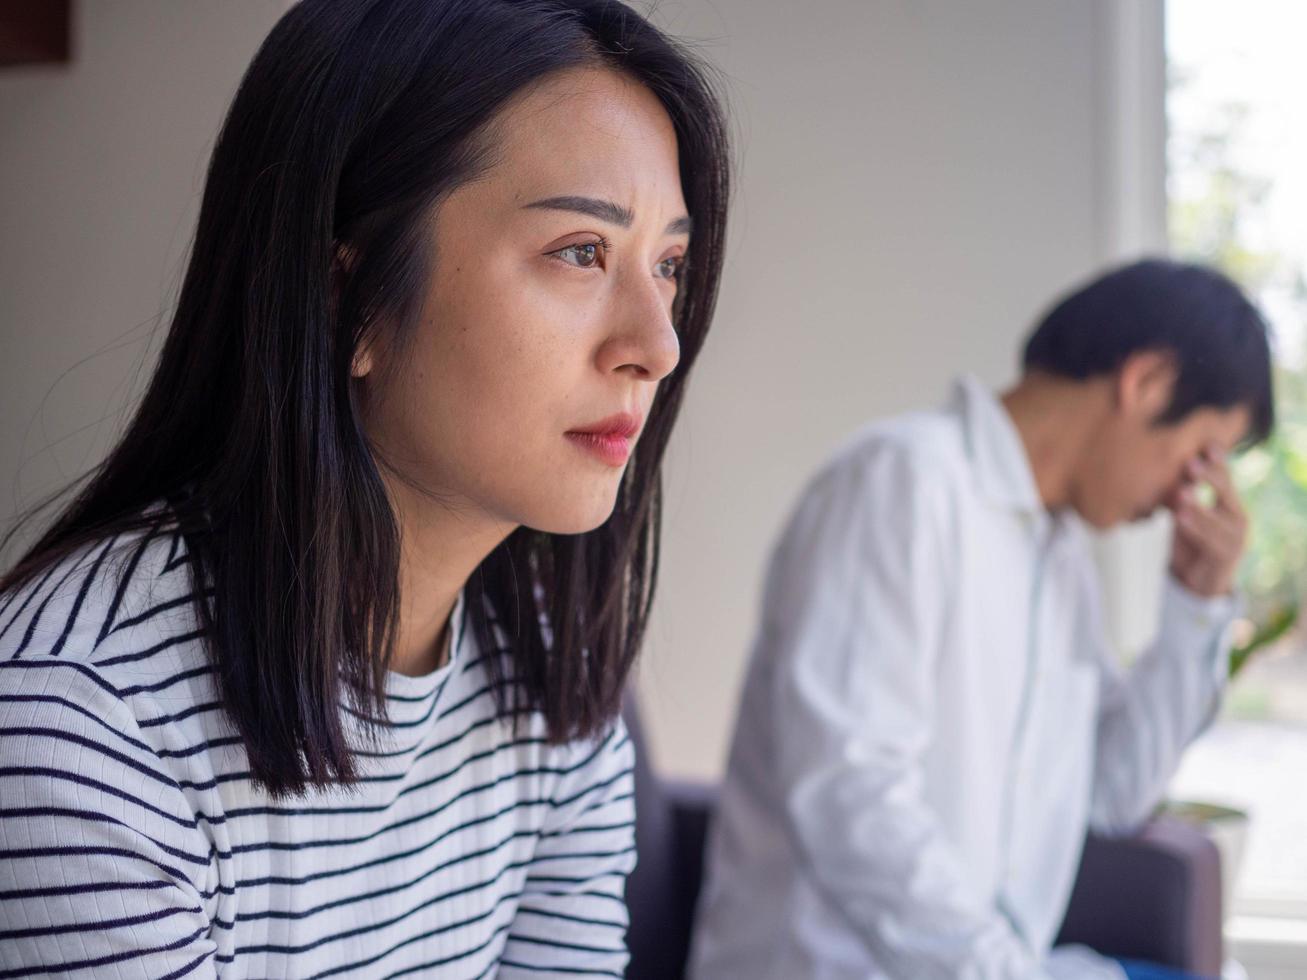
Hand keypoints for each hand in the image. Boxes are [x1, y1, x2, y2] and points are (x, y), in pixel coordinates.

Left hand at [1167, 448, 1246, 597]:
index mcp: (1228, 501)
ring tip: (1181, 492)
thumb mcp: (1180, 514)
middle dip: (1209, 476)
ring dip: (1198, 504)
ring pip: (1218, 517)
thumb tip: (1153, 471)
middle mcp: (1237, 515)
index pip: (1224, 475)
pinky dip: (1196, 528)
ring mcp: (1236, 536)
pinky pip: (1211, 540)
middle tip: (1190, 463)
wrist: (1196, 581)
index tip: (1205, 443)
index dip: (1216, 460)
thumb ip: (1174, 495)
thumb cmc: (1188, 540)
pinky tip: (1181, 518)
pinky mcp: (1227, 557)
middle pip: (1226, 490)